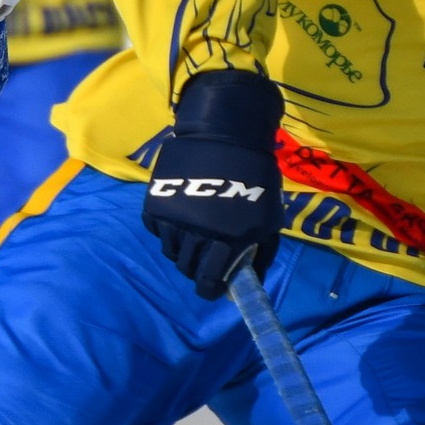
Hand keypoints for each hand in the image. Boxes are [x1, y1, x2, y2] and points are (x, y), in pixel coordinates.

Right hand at [143, 69, 282, 299]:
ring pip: (170, 252)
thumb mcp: (269, 219)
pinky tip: (181, 221)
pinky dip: (167, 232)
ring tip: (194, 241)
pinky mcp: (156, 203)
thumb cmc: (254, 178)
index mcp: (227, 238)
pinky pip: (157, 231)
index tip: (212, 290)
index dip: (210, 289)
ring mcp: (173, 217)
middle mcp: (197, 232)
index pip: (208, 280)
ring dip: (182, 252)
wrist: (225, 135)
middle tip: (205, 264)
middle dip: (196, 272)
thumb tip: (251, 282)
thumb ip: (262, 253)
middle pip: (187, 268)